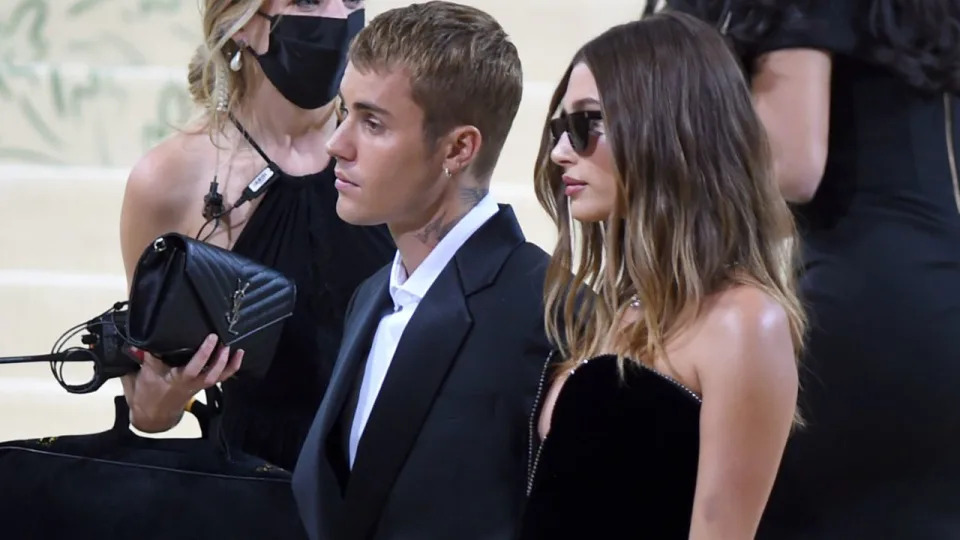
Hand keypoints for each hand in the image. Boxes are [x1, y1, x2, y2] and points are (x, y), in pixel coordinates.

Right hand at [121, 334, 242, 432]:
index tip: (209, 338)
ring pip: (217, 377)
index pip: (189, 368)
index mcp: (175, 381)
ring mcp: (198, 385)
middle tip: (218, 339)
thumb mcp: (142, 375)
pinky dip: (231, 367)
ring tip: (234, 347)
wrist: (153, 415)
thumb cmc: (147, 393)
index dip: (201, 355)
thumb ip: (144, 358)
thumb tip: (139, 342)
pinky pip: (220, 378)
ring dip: (227, 363)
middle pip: (207, 374)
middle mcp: (190, 384)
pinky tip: (238, 354)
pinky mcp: (203, 385)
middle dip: (216, 358)